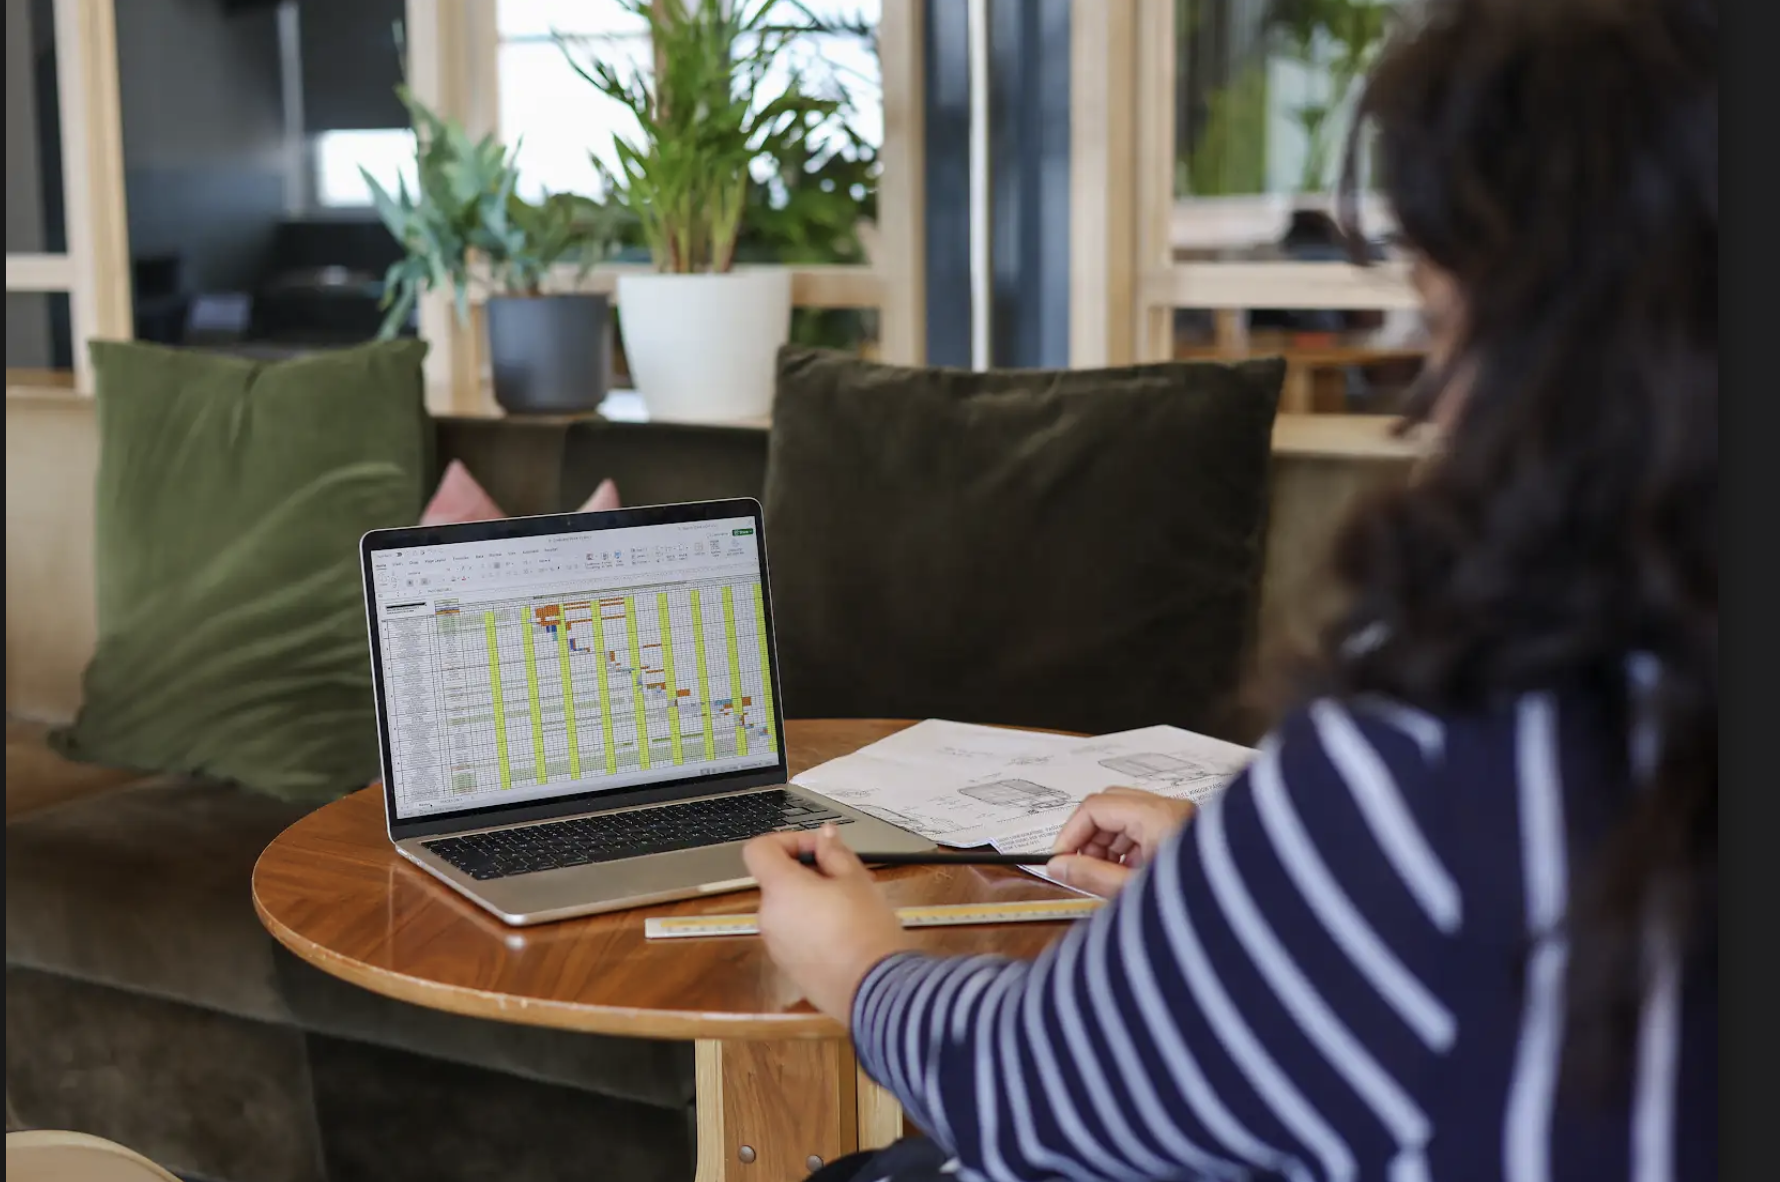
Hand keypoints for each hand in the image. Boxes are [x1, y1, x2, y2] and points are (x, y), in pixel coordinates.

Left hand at [742, 824, 914, 1024]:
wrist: (873, 989)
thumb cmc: (865, 930)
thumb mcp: (856, 879)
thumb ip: (834, 852)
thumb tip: (824, 836)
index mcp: (781, 889)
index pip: (759, 850)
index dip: (786, 841)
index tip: (816, 850)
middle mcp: (769, 917)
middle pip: (776, 881)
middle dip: (807, 873)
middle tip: (844, 878)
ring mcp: (776, 945)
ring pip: (787, 909)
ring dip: (810, 901)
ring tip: (849, 908)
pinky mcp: (788, 966)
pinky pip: (793, 935)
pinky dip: (811, 927)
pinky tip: (844, 934)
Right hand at [1045, 786, 1196, 896]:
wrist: (1240, 926)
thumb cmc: (1195, 907)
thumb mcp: (1132, 892)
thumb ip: (1090, 875)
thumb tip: (1058, 865)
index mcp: (1159, 815)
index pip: (1096, 807)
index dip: (1070, 833)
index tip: (1058, 859)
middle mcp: (1172, 809)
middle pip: (1110, 806)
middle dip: (1088, 838)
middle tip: (1078, 868)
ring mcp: (1180, 820)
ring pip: (1126, 818)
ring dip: (1107, 845)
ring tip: (1104, 878)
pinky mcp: (1184, 834)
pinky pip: (1144, 830)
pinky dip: (1126, 850)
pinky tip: (1125, 877)